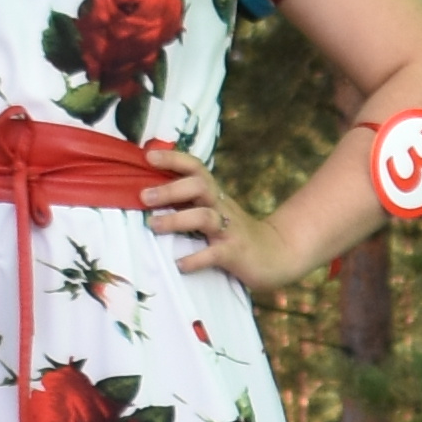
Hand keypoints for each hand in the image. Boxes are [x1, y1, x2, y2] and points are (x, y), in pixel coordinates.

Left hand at [145, 153, 272, 284]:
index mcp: (215, 195)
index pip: (196, 168)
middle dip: (170, 189)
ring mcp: (229, 230)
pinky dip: (195, 259)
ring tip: (154, 225)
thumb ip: (189, 202)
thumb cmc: (235, 233)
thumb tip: (150, 193)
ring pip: (204, 217)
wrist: (277, 255)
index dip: (173, 159)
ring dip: (176, 220)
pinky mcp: (234, 253)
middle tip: (144, 196)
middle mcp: (222, 207)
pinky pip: (213, 254)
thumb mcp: (215, 211)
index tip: (148, 156)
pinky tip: (179, 264)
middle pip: (199, 186)